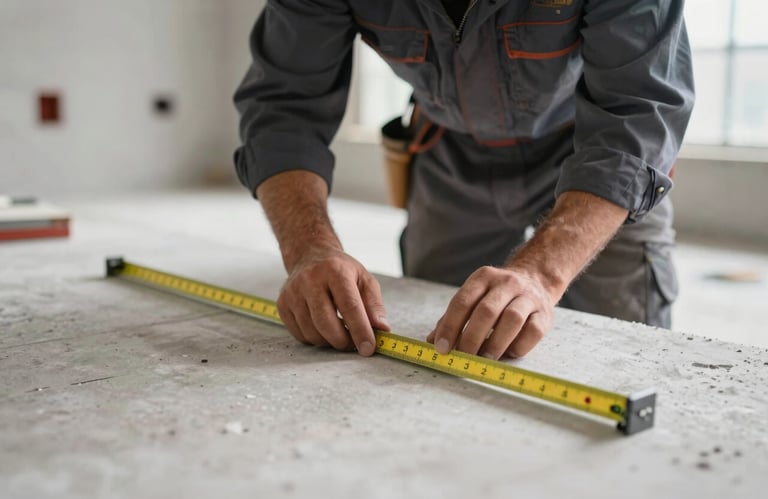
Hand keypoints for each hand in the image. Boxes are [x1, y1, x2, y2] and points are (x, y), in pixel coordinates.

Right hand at [277, 246, 389, 356]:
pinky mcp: (283, 304)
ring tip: (340, 334)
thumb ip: (374, 305)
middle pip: (326, 323)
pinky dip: (315, 339)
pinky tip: (323, 329)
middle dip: (343, 341)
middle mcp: (310, 280)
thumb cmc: (341, 271)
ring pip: (312, 332)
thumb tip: (382, 329)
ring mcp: (293, 292)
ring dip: (329, 342)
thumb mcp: (364, 279)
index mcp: (335, 271)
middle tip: (353, 345)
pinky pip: (300, 334)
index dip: (360, 331)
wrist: (310, 255)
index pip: (349, 306)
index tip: (368, 348)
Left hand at [427, 266, 555, 359]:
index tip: (441, 348)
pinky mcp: (545, 313)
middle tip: (464, 357)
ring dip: (495, 344)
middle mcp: (506, 283)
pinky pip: (532, 331)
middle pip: (486, 311)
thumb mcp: (474, 296)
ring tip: (485, 360)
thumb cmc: (496, 295)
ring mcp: (528, 297)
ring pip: (512, 319)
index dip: (450, 327)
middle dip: (471, 338)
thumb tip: (432, 342)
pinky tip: (508, 353)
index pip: (462, 302)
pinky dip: (518, 345)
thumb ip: (452, 318)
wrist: (536, 279)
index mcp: (483, 278)